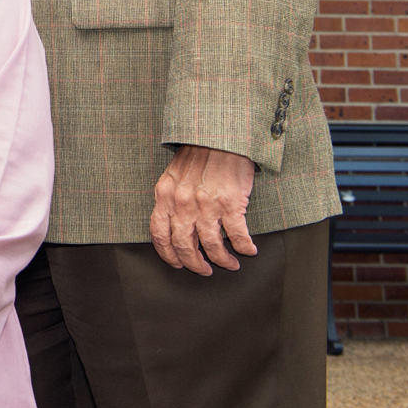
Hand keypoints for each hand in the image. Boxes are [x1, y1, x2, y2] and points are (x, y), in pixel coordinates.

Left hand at [150, 144, 257, 274]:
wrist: (221, 137)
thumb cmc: (199, 155)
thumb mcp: (173, 175)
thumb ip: (171, 198)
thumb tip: (174, 224)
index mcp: (165, 195)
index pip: (158, 233)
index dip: (167, 254)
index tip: (177, 263)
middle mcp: (182, 203)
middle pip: (184, 245)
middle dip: (194, 264)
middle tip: (204, 270)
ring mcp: (206, 204)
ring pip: (212, 245)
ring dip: (222, 260)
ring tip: (229, 264)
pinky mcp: (230, 204)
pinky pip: (237, 235)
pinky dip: (244, 247)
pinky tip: (249, 250)